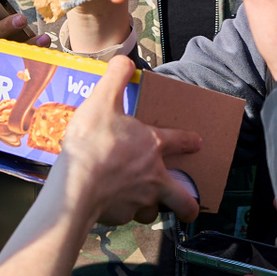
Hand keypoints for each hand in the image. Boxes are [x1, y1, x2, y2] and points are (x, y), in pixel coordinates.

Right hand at [52, 58, 200, 226]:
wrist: (77, 184)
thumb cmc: (93, 142)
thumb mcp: (102, 100)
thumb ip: (115, 78)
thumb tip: (123, 59)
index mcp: (153, 146)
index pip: (180, 141)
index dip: (190, 141)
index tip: (198, 143)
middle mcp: (153, 176)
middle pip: (182, 198)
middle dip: (189, 204)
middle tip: (190, 207)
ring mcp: (140, 200)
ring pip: (153, 210)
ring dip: (150, 207)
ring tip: (140, 203)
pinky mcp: (122, 216)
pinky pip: (127, 216)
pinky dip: (122, 212)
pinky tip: (109, 205)